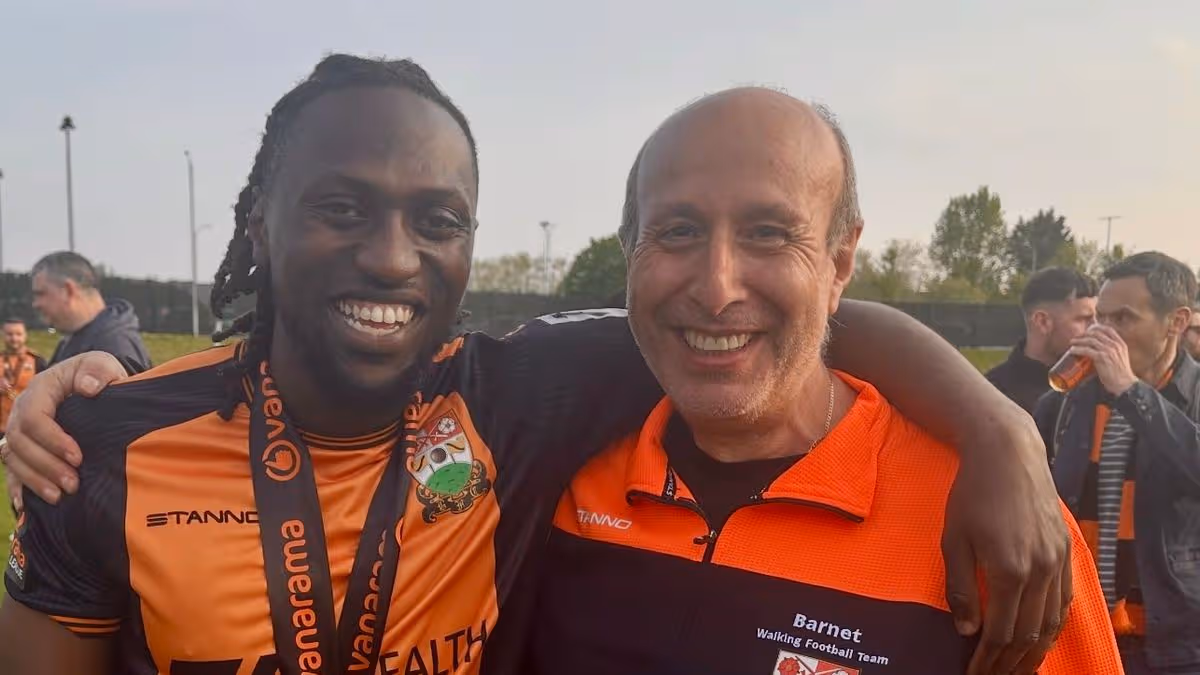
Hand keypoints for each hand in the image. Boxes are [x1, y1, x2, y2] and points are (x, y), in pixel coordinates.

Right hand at [2, 352, 126, 505]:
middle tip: (73, 484)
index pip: (34, 418)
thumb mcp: (101, 364)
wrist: (91, 383)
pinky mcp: (23, 448)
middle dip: (45, 466)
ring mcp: (19, 431)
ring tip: (59, 497)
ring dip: (34, 480)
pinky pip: (12, 469)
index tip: (78, 457)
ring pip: (14, 458)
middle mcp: (21, 411)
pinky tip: (26, 507)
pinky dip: (18, 487)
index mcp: (39, 390)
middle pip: (20, 443)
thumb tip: (89, 388)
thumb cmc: (97, 375)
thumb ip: (99, 371)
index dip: (52, 440)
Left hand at [943, 408, 1071, 674]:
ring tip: (1018, 668)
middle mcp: (1040, 572)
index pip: (1001, 633)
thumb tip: (967, 631)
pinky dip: (1054, 625)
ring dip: (1035, 651)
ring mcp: (1057, 562)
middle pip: (1028, 634)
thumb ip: (960, 588)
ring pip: (1051, 622)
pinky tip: (1042, 636)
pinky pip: (1064, 600)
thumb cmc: (972, 494)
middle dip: (1009, 662)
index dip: (987, 659)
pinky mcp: (1065, 551)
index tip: (973, 671)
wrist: (1008, 455)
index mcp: (1008, 571)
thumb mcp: (953, 540)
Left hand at [1070, 325, 1137, 395]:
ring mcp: (1109, 351)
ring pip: (1090, 340)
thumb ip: (1112, 350)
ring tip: (1072, 343)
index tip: (1087, 329)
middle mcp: (1115, 345)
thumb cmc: (1120, 373)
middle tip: (1077, 337)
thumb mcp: (1119, 357)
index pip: (1108, 329)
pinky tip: (1072, 350)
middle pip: (1096, 333)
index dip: (1096, 327)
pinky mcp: (1102, 358)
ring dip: (1079, 340)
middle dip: (1084, 333)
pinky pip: (1087, 350)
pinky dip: (1078, 349)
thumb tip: (1097, 348)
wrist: (1124, 384)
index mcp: (1120, 344)